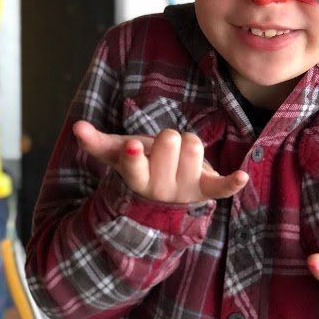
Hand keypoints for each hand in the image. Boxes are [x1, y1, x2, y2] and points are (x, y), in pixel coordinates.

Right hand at [73, 120, 248, 203]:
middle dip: (169, 136)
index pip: (134, 167)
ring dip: (190, 143)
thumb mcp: (119, 153)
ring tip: (181, 157)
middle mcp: (161, 187)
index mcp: (137, 178)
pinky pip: (221, 188)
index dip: (135, 156)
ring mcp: (185, 190)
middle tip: (164, 150)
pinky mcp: (207, 190)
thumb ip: (97, 142)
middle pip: (171, 140)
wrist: (165, 190)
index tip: (134, 147)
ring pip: (194, 145)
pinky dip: (231, 183)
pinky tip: (241, 177)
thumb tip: (77, 127)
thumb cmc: (142, 163)